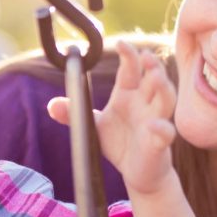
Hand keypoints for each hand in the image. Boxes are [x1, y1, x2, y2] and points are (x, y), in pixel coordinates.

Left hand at [48, 42, 175, 193]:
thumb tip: (51, 105)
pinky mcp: (159, 144)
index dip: (128, 55)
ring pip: (165, 100)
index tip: (120, 43)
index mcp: (129, 95)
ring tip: (157, 77)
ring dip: (163, 88)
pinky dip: (161, 129)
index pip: (131, 69)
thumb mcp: (94, 126)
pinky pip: (165, 134)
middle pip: (154, 79)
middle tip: (146, 55)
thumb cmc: (119, 143)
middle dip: (152, 66)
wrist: (137, 173)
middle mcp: (146, 104)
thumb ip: (74, 114)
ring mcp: (155, 122)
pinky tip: (154, 126)